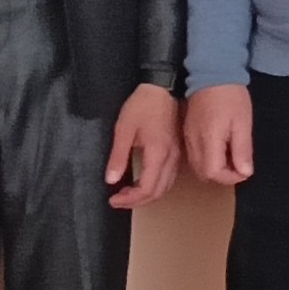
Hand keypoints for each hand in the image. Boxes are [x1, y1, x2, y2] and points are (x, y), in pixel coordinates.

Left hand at [106, 84, 181, 209]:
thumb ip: (118, 157)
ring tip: (127, 193)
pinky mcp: (178, 152)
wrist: (162, 88)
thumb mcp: (123, 129)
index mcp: (158, 153)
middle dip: (137, 201)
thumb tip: (110, 180)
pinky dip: (154, 186)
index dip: (129, 200)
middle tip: (118, 199)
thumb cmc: (142, 105)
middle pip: (157, 192)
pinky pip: (168, 178)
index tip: (113, 199)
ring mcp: (177, 156)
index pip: (146, 189)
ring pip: (165, 187)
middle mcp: (171, 158)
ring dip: (146, 195)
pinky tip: (141, 181)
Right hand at [184, 85, 254, 188]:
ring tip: (230, 157)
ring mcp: (188, 137)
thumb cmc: (230, 96)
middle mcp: (194, 142)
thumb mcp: (243, 122)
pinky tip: (219, 149)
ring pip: (197, 166)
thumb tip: (245, 172)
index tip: (244, 170)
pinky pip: (194, 155)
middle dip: (222, 176)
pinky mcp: (187, 132)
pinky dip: (206, 160)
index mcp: (208, 139)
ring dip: (214, 169)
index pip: (214, 172)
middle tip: (238, 165)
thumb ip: (242, 150)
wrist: (210, 72)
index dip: (230, 177)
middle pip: (203, 173)